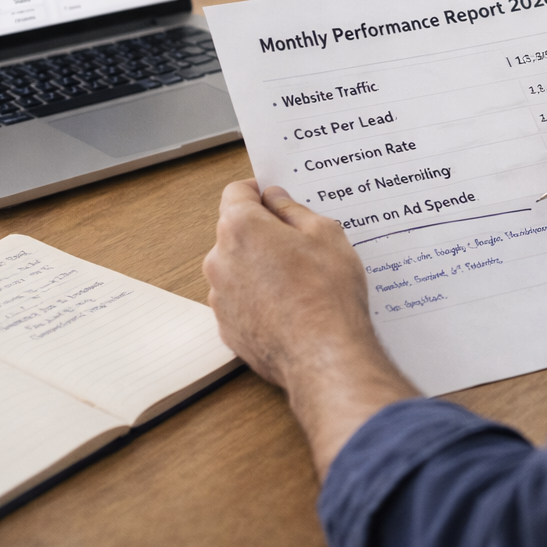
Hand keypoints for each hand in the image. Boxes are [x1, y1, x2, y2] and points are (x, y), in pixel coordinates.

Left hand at [203, 180, 417, 477]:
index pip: (237, 192)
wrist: (323, 355)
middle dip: (262, 231)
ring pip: (236, 268)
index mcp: (241, 227)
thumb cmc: (327, 293)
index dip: (258, 190)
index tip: (275, 197)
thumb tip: (275, 199)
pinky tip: (289, 306)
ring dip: (259, 266)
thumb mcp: (325, 233)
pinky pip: (240, 300)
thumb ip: (293, 209)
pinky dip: (258, 298)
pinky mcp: (227, 327)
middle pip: (235, 231)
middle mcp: (220, 259)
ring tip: (298, 280)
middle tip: (299, 242)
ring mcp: (219, 297)